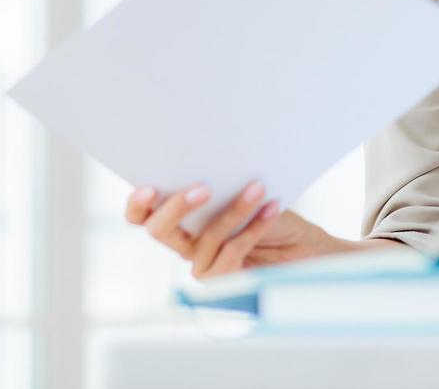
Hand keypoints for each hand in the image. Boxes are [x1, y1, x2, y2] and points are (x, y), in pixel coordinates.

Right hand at [124, 180, 333, 279]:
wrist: (301, 245)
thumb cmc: (267, 211)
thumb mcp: (240, 190)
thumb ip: (221, 184)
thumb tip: (210, 159)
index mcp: (179, 219)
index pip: (141, 215)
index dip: (137, 203)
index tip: (148, 186)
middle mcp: (184, 244)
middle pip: (159, 231)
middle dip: (176, 207)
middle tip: (203, 188)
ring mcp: (202, 264)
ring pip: (206, 238)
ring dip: (233, 210)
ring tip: (258, 188)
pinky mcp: (225, 279)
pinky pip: (233, 252)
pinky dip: (253, 227)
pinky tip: (271, 208)